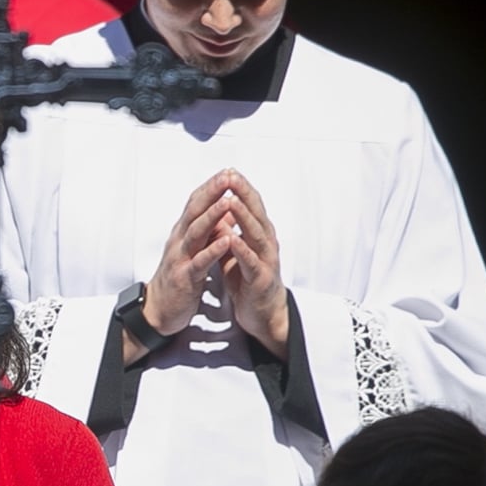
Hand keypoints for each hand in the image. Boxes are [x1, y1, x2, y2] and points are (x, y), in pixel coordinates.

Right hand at [129, 172, 235, 363]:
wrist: (158, 310)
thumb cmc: (178, 279)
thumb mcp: (191, 250)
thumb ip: (204, 232)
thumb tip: (221, 212)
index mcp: (182, 234)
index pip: (196, 204)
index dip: (211, 187)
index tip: (228, 172)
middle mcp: (179, 241)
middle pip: (195, 212)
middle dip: (212, 193)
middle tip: (227, 176)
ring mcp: (180, 258)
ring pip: (196, 232)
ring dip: (212, 216)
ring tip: (227, 201)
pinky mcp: (184, 278)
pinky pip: (200, 262)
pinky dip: (212, 250)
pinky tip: (226, 241)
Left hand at [218, 170, 289, 359]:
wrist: (263, 314)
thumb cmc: (249, 280)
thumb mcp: (236, 251)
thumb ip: (229, 231)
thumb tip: (219, 210)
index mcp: (258, 235)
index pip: (250, 206)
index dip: (240, 188)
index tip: (227, 170)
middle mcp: (265, 244)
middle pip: (256, 214)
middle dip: (244, 194)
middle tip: (232, 175)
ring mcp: (266, 261)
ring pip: (256, 235)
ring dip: (244, 218)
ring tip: (231, 201)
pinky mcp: (261, 280)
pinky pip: (251, 263)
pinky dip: (242, 250)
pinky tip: (232, 240)